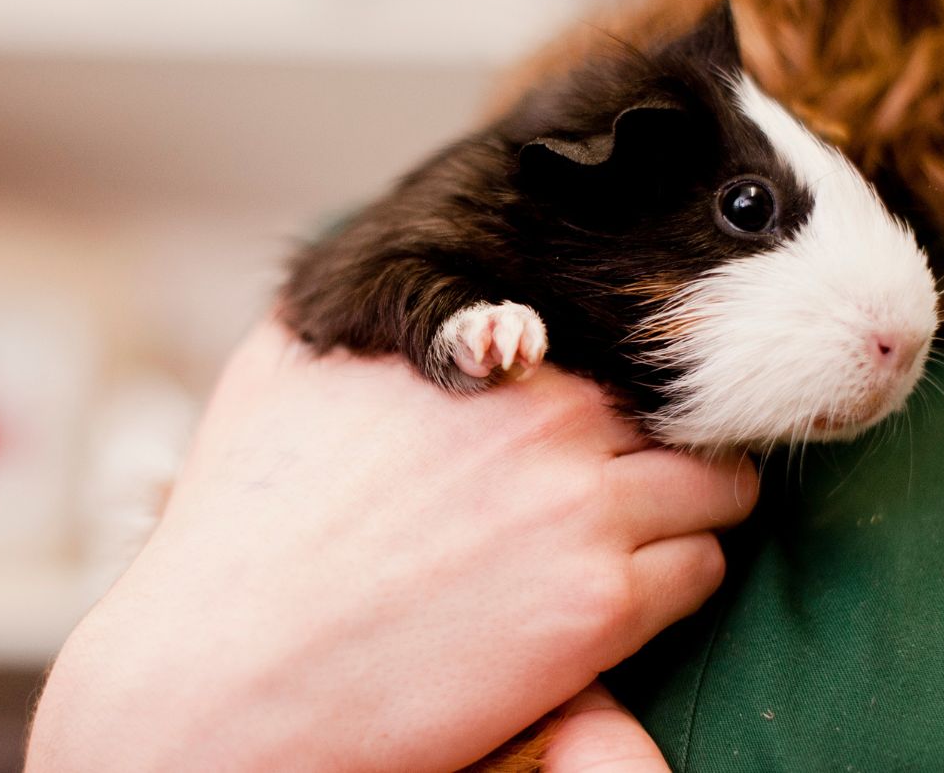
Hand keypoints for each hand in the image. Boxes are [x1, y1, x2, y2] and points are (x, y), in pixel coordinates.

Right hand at [27, 319, 755, 771]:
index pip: (614, 345)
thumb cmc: (240, 534)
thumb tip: (383, 265)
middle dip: (659, 441)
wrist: (226, 678)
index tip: (594, 422)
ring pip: (717, 488)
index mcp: (481, 351)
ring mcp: (583, 513)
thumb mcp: (281, 372)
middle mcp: (546, 418)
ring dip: (685, 509)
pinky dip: (672, 581)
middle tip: (626, 481)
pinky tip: (609, 597)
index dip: (610, 387)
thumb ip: (360, 311)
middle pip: (680, 409)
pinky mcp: (600, 611)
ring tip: (629, 539)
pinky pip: (700, 572)